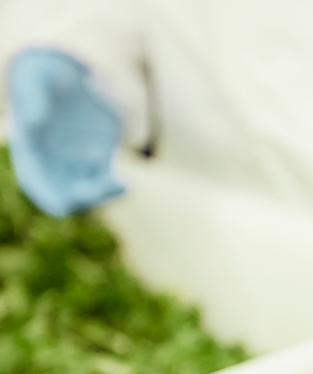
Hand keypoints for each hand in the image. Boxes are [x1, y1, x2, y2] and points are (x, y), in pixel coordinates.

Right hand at [7, 47, 124, 216]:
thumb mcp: (34, 75)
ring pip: (87, 193)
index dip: (46, 195)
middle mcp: (51, 162)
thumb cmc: (45, 72)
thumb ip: (31, 95)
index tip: (65, 203)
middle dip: (81, 198)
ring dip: (101, 195)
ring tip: (118, 184)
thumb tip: (33, 122)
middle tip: (101, 186)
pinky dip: (114, 187)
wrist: (69, 71)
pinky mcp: (99, 159)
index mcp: (29, 148)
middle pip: (63, 196)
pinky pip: (106, 182)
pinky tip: (124, 185)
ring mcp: (76, 163)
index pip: (34, 183)